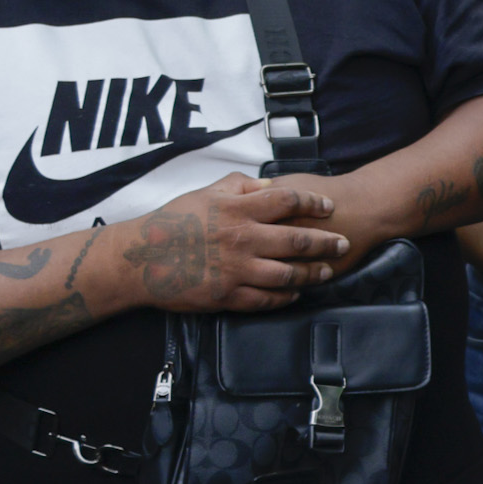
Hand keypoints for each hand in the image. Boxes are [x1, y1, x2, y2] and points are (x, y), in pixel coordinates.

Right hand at [107, 173, 347, 313]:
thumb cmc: (171, 222)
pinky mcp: (227, 296)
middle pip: (298, 240)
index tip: (328, 206)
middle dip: (327, 242)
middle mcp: (242, 239)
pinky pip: (265, 299)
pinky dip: (285, 297)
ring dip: (313, 273)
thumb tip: (268, 183)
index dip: (313, 202)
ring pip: (288, 274)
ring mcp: (236, 270)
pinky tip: (296, 294)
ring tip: (328, 271)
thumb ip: (239, 186)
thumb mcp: (204, 193)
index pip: (287, 201)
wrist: (138, 259)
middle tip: (344, 242)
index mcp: (237, 210)